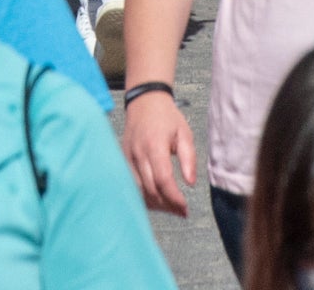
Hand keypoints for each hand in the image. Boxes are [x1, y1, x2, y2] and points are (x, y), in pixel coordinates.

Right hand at [122, 89, 196, 214]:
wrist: (144, 101)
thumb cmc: (167, 117)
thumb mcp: (184, 134)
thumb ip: (188, 158)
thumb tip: (190, 183)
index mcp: (154, 145)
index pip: (163, 179)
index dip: (174, 197)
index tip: (185, 207)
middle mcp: (138, 153)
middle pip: (150, 189)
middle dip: (167, 205)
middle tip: (182, 212)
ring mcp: (128, 157)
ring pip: (139, 190)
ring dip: (155, 204)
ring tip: (171, 208)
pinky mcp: (123, 160)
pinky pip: (132, 184)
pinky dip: (144, 196)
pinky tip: (157, 200)